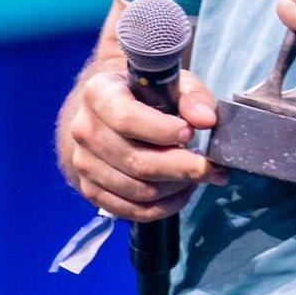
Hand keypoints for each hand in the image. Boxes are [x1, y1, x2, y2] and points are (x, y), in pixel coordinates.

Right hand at [61, 67, 226, 221]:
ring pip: (138, 190)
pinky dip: (165, 206)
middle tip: (211, 166)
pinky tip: (183, 191)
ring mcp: (84, 164)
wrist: (113, 111)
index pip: (126, 119)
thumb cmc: (147, 94)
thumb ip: (193, 97)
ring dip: (177, 187)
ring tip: (199, 175)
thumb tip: (206, 120)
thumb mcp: (172, 83)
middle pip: (136, 162)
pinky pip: (132, 211)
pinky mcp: (91, 190)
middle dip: (182, 167)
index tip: (191, 133)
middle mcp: (85, 130)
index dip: (161, 130)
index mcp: (99, 94)